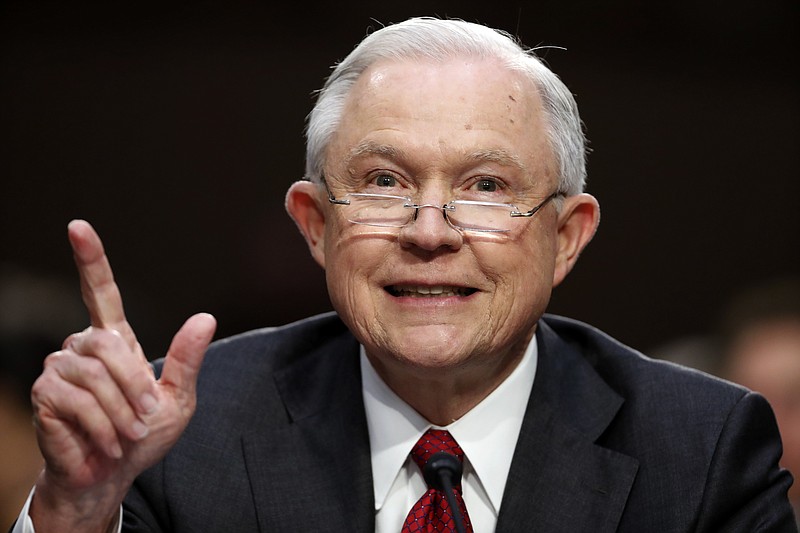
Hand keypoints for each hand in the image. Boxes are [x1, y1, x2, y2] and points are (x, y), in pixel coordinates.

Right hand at [29, 220, 216, 530]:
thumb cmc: (142, 434)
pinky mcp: (44, 394)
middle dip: (134, 386)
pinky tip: (107, 444)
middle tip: (146, 419)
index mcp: (115, 341)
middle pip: (108, 344)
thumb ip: (187, 360)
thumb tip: (206, 317)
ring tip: (127, 435)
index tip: (77, 227)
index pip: (101, 292)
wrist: (111, 474)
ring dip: (120, 412)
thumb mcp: (177, 399)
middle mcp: (83, 346)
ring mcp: (59, 368)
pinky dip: (101, 427)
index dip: (91, 259)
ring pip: (94, 375)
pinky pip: (77, 401)